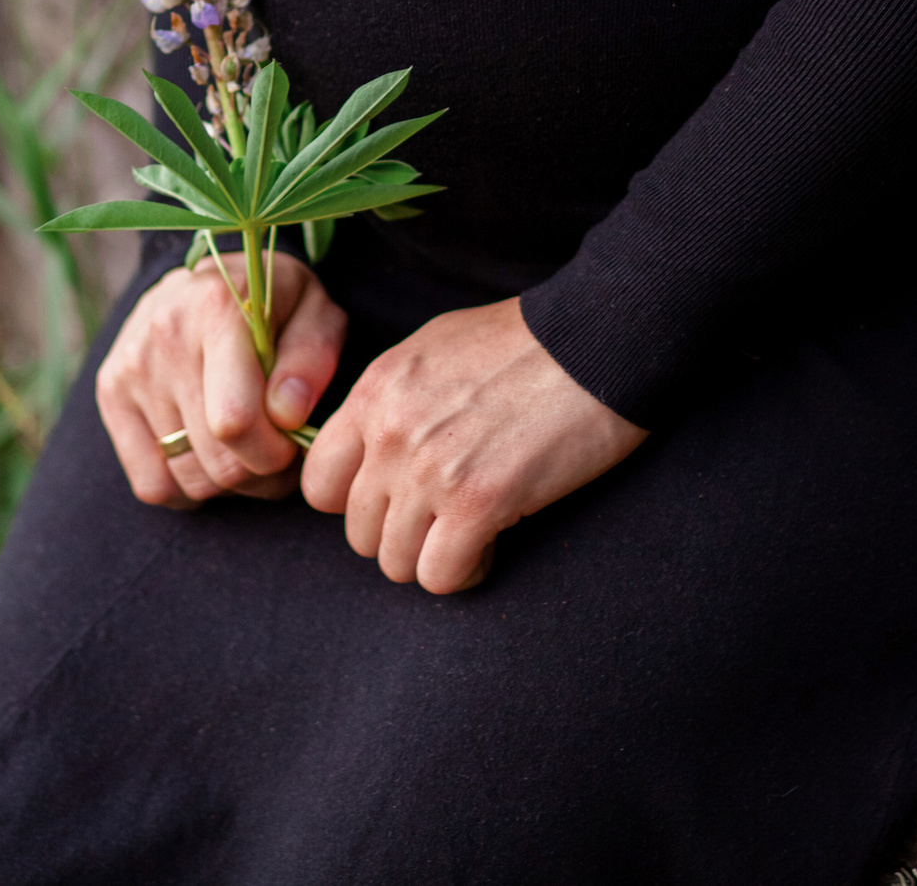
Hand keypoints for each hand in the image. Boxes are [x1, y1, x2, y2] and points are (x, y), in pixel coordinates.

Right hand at [97, 252, 346, 506]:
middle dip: (259, 473)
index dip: (275, 454)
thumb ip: (312, 360)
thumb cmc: (275, 303)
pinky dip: (186, 487)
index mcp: (218, 311)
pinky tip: (206, 455)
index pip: (235, 422)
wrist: (207, 279)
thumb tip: (288, 415)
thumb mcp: (316, 312)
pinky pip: (151, 484)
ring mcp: (130, 368)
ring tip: (246, 448)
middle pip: (215, 461)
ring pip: (188, 479)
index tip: (292, 441)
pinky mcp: (110, 393)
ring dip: (227, 482)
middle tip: (278, 451)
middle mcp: (164, 337)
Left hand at [301, 298, 645, 593]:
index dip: (354, 502)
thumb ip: (392, 400)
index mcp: (374, 392)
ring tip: (470, 533)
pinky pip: (440, 575)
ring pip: (394, 562)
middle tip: (442, 517)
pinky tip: (490, 544)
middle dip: (400, 534)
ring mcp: (430, 470)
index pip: (318, 484)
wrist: (597, 341)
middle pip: (359, 532)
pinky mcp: (479, 502)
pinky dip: (465, 571)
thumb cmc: (525, 342)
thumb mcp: (433, 349)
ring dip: (432, 557)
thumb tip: (373, 446)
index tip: (394, 499)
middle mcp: (390, 433)